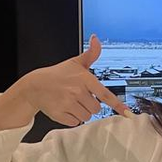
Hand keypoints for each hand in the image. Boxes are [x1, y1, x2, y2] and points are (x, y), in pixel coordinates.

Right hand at [16, 34, 130, 125]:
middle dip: (90, 105)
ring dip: (81, 112)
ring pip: (86, 117)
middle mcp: (77, 91)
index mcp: (84, 79)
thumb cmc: (58, 75)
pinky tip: (65, 108)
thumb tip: (96, 39)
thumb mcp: (75, 63)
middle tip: (79, 97)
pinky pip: (75, 122)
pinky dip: (71, 118)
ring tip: (71, 102)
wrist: (35, 86)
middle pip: (96, 109)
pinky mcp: (60, 114)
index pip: (104, 94)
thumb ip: (90, 54)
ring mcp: (68, 103)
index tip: (127, 113)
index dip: (117, 105)